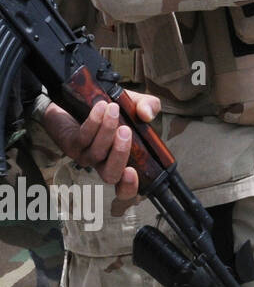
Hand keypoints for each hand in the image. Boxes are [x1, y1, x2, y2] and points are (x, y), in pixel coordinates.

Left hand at [40, 91, 161, 200]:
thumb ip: (149, 106)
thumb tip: (147, 114)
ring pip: (97, 153)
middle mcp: (102, 163)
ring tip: (113, 108)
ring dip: (106, 130)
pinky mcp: (70, 144)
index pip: (125, 187)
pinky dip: (93, 121)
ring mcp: (85, 155)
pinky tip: (100, 107)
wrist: (75, 99)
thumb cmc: (109, 108)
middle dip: (120, 155)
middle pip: (110, 175)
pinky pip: (83, 137)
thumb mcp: (135, 104)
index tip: (132, 172)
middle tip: (126, 130)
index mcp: (121, 160)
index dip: (129, 187)